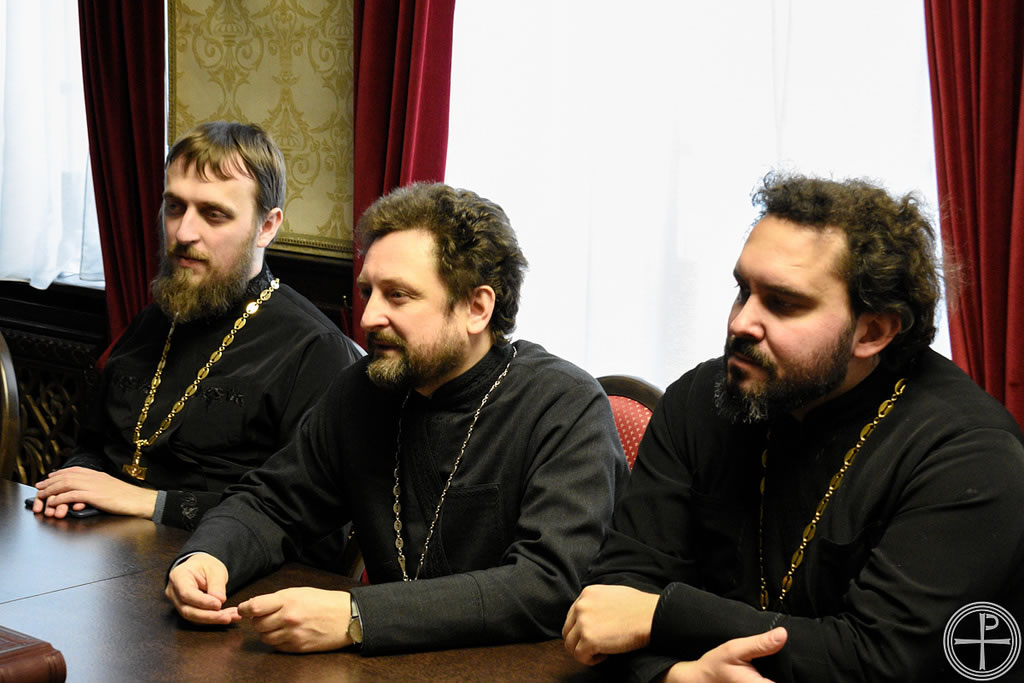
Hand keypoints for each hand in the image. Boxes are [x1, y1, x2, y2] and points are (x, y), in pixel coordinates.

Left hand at [33, 467, 157, 517]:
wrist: (140, 500)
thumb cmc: (129, 497)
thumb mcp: (111, 488)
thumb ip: (97, 488)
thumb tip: (85, 494)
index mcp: (98, 475)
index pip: (75, 470)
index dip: (60, 473)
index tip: (50, 476)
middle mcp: (94, 477)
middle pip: (66, 476)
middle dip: (50, 481)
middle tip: (40, 486)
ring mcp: (94, 486)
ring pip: (66, 484)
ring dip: (51, 489)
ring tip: (42, 494)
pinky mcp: (94, 495)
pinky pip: (72, 495)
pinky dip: (60, 498)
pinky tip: (54, 502)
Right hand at [165, 553, 239, 624]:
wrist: (200, 568)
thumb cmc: (205, 565)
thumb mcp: (215, 568)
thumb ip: (216, 584)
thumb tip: (220, 600)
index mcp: (178, 576)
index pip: (187, 593)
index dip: (202, 601)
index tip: (218, 604)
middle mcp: (174, 592)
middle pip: (188, 610)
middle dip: (209, 616)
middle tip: (227, 617)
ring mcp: (178, 603)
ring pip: (193, 617)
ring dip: (213, 619)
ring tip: (231, 617)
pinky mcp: (186, 610)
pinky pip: (199, 618)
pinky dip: (214, 618)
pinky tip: (228, 617)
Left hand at [238, 587, 352, 652]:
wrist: (346, 617)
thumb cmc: (324, 602)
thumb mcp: (300, 592)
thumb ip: (277, 599)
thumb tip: (255, 606)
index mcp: (288, 600)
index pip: (255, 607)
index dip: (245, 608)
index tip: (243, 609)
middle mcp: (288, 618)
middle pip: (257, 624)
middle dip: (258, 620)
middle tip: (267, 616)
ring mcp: (292, 634)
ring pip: (265, 638)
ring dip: (267, 632)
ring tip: (278, 625)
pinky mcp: (297, 647)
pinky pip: (277, 646)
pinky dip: (277, 641)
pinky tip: (287, 633)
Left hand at [563, 584, 660, 664]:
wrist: (651, 616)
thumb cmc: (638, 607)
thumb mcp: (612, 594)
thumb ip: (597, 602)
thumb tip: (590, 616)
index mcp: (587, 594)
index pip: (572, 616)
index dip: (581, 629)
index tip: (595, 635)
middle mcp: (581, 606)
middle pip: (568, 631)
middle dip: (579, 642)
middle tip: (596, 647)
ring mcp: (583, 622)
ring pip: (570, 645)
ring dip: (584, 652)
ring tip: (602, 651)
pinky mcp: (589, 639)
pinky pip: (580, 656)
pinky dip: (592, 660)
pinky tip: (606, 655)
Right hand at [663, 628, 787, 682]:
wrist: (701, 680)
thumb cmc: (716, 665)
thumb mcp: (735, 649)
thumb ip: (760, 644)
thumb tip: (783, 634)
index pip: (789, 681)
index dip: (792, 670)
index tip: (793, 659)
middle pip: (787, 680)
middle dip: (787, 671)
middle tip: (780, 657)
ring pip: (780, 681)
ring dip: (781, 674)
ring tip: (772, 663)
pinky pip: (772, 682)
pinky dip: (774, 676)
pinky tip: (769, 669)